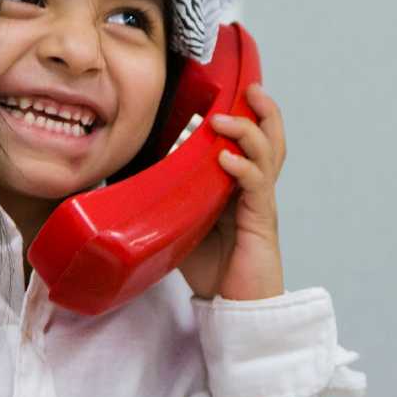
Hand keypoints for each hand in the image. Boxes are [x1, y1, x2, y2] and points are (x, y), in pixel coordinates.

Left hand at [179, 84, 285, 300]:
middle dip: (264, 110)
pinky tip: (227, 159)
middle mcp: (254, 191)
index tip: (233, 90)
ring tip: (227, 118)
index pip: (250, 142)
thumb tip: (124, 180)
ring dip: (249, 131)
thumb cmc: (212, 271)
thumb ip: (167, 201)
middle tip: (251, 87)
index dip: (247, 115)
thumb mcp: (181, 225)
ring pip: (268, 155)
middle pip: (271, 140)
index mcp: (238, 187)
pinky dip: (243, 167)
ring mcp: (260, 205)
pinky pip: (258, 187)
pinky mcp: (261, 223)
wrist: (235, 310)